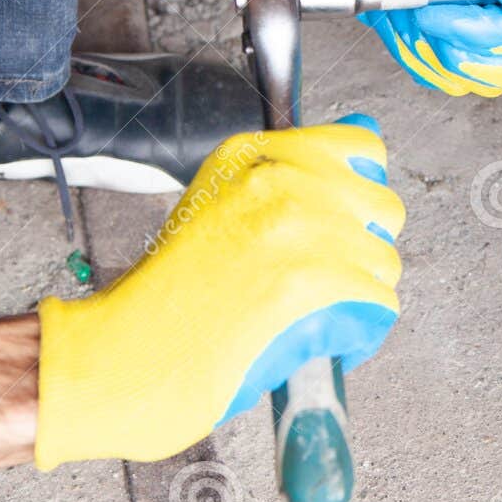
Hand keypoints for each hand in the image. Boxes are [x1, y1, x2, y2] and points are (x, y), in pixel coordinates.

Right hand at [33, 117, 403, 468]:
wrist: (117, 358)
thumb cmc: (163, 300)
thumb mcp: (217, 209)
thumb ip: (290, 180)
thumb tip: (367, 143)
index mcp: (252, 156)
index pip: (360, 146)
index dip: (363, 191)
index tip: (347, 220)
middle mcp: (277, 179)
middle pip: (381, 207)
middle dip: (363, 250)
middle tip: (320, 283)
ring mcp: (294, 227)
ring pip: (384, 262)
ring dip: (359, 297)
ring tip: (310, 318)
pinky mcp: (306, 281)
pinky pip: (379, 306)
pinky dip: (360, 334)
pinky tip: (320, 344)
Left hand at [258, 0, 501, 96]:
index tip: (458, 0)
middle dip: (470, 41)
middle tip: (430, 8)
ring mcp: (480, 28)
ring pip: (487, 80)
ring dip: (443, 51)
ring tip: (418, 12)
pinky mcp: (450, 48)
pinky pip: (451, 82)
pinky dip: (422, 58)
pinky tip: (408, 25)